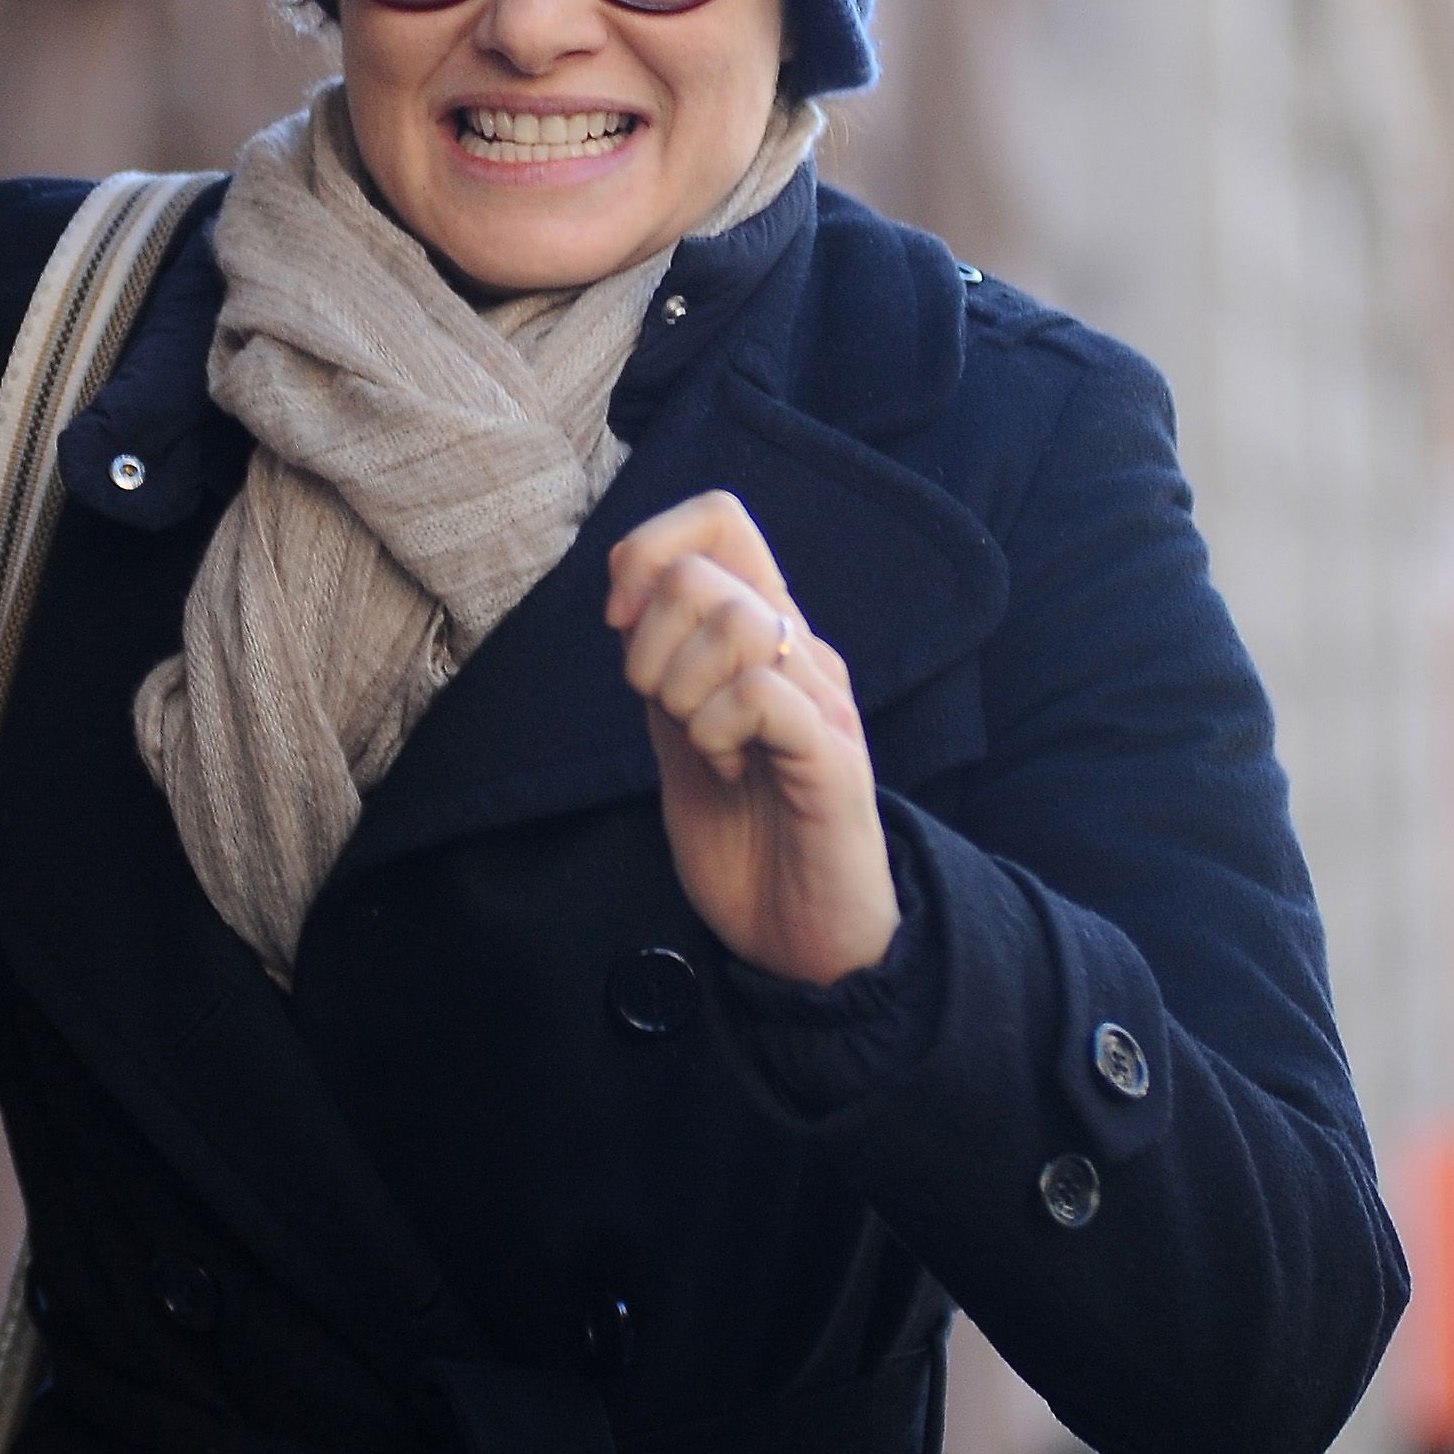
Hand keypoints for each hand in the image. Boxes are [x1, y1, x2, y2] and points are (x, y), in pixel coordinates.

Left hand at [606, 490, 898, 986]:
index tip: (621, 625)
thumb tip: (625, 594)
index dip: (647, 550)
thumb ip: (662, 663)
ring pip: (735, 623)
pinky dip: (716, 732)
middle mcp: (800, 649)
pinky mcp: (832, 756)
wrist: (801, 935)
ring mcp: (821, 699)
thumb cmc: (745, 835)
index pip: (720, 518)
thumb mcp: (681, 731)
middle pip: (700, 573)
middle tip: (665, 713)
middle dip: (647, 647)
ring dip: (685, 693)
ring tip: (707, 748)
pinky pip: (760, 695)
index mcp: (764, 634)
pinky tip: (730, 771)